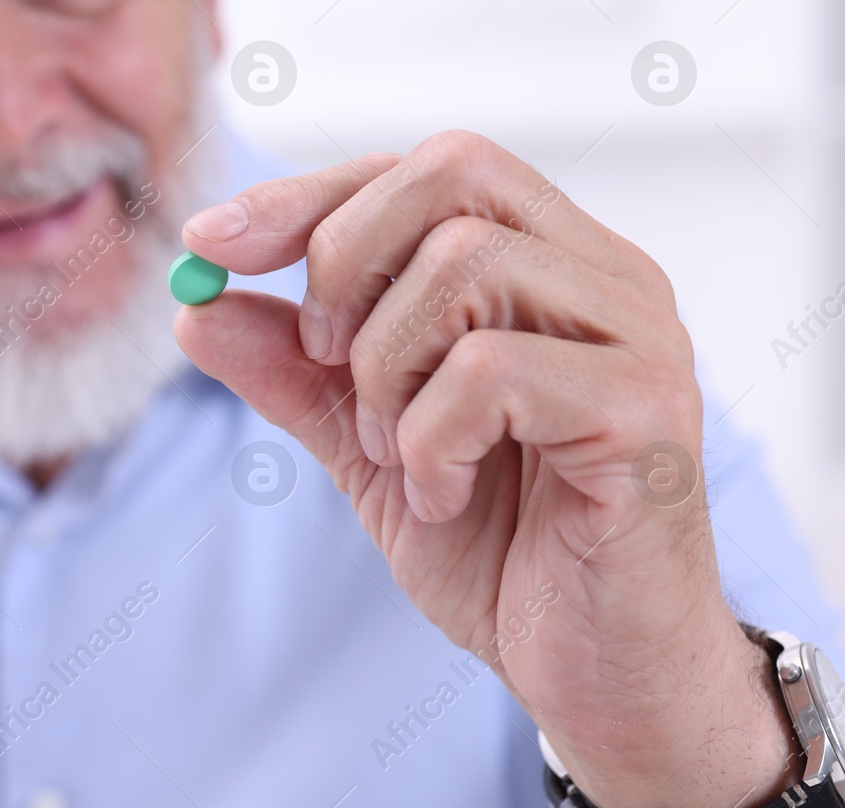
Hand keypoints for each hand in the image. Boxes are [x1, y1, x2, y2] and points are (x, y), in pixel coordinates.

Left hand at [174, 131, 799, 806]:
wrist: (596, 675)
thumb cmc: (500, 546)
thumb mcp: (366, 445)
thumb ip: (294, 371)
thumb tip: (196, 306)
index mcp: (548, 263)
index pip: (426, 169)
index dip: (309, 194)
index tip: (208, 241)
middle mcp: (605, 277)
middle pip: (454, 170)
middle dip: (343, 260)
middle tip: (323, 361)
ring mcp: (639, 336)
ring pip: (465, 265)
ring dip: (386, 369)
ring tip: (395, 453)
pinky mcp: (649, 412)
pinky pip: (491, 373)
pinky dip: (429, 439)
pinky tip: (440, 495)